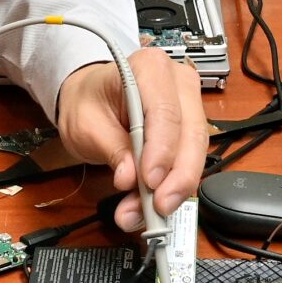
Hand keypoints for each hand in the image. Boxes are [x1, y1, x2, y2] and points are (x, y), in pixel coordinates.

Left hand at [55, 49, 209, 232]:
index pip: (165, 111)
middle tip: (158, 208)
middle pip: (191, 134)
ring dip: (174, 188)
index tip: (150, 182)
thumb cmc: (89, 101)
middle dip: (177, 177)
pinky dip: (171, 187)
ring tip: (146, 214)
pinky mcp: (190, 129)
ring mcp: (189, 105)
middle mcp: (177, 83)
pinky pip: (189, 161)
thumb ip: (110, 148)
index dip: (162, 150)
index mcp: (149, 68)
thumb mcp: (85, 124)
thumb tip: (130, 177)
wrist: (92, 97)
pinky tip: (152, 206)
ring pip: (196, 152)